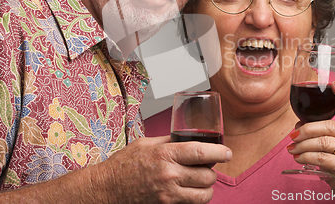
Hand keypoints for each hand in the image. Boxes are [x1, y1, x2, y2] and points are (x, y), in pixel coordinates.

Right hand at [97, 135, 231, 202]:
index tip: (227, 153)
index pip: (201, 152)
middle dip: (212, 171)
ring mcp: (168, 193)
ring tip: (201, 180)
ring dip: (207, 187)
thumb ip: (169, 141)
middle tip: (209, 166)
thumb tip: (189, 137)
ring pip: (204, 194)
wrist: (107, 188)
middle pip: (207, 175)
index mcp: (165, 154)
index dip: (219, 152)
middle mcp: (169, 174)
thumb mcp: (147, 143)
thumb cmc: (124, 164)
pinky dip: (197, 198)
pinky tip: (191, 191)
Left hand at [287, 82, 334, 202]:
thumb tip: (298, 126)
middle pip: (328, 125)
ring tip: (292, 148)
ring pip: (322, 142)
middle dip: (306, 129)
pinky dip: (305, 156)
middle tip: (293, 135)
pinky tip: (299, 157)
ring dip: (302, 145)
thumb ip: (323, 132)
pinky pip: (321, 158)